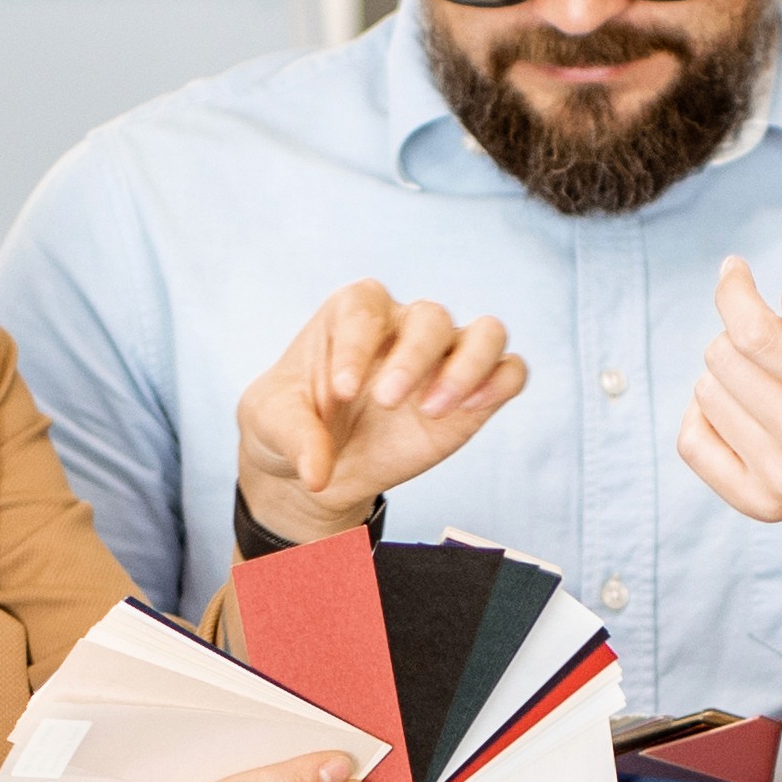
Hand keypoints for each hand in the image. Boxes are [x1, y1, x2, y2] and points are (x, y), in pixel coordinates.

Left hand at [236, 282, 524, 542]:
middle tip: (386, 402)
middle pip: (432, 317)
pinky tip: (470, 410)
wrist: (320, 463)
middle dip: (413, 358)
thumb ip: (296, 439)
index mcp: (352, 313)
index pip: (366, 308)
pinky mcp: (472, 395)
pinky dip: (500, 384)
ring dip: (469, 366)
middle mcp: (404, 326)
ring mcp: (444, 358)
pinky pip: (510, 371)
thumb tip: (319, 474)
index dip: (358, 345)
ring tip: (433, 409)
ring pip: (487, 333)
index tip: (344, 392)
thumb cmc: (293, 423)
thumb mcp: (271, 424)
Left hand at [677, 260, 781, 537]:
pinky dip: (707, 415)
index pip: (755, 335)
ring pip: (705, 394)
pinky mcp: (757, 505)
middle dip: (741, 337)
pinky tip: (741, 410)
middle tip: (775, 351)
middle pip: (723, 359)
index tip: (734, 272)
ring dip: (728, 376)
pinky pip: (691, 441)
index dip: (733, 295)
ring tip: (769, 385)